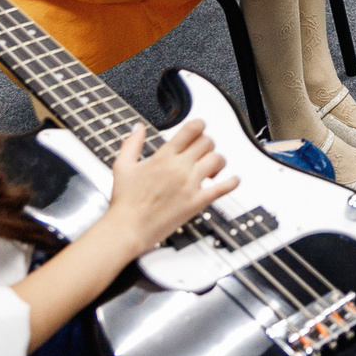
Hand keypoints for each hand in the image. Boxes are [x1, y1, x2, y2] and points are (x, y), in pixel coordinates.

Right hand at [101, 122, 235, 256]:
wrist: (127, 229)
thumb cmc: (125, 202)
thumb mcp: (122, 167)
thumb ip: (132, 144)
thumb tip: (138, 128)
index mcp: (163, 157)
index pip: (191, 129)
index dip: (199, 125)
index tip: (199, 129)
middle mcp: (179, 168)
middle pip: (207, 142)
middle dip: (207, 144)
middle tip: (203, 151)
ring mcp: (189, 185)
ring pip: (217, 160)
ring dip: (218, 160)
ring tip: (212, 167)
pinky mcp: (196, 202)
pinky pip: (221, 189)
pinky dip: (232, 182)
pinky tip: (233, 180)